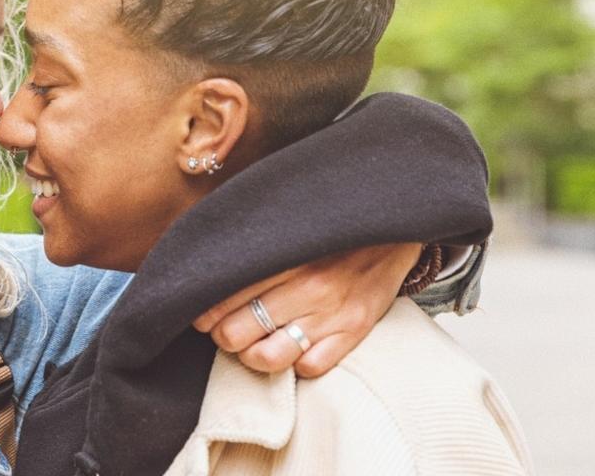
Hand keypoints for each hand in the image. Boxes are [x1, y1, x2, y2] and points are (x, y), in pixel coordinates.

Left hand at [192, 242, 420, 377]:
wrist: (391, 229)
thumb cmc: (327, 231)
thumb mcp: (286, 224)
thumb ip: (250, 242)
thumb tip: (203, 256)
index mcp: (283, 257)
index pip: (222, 298)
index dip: (204, 313)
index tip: (204, 314)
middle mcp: (306, 287)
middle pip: (235, 333)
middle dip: (225, 336)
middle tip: (229, 329)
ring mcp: (330, 314)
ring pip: (268, 358)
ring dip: (254, 356)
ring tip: (256, 344)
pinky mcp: (354, 333)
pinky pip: (310, 368)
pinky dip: (297, 363)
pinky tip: (294, 347)